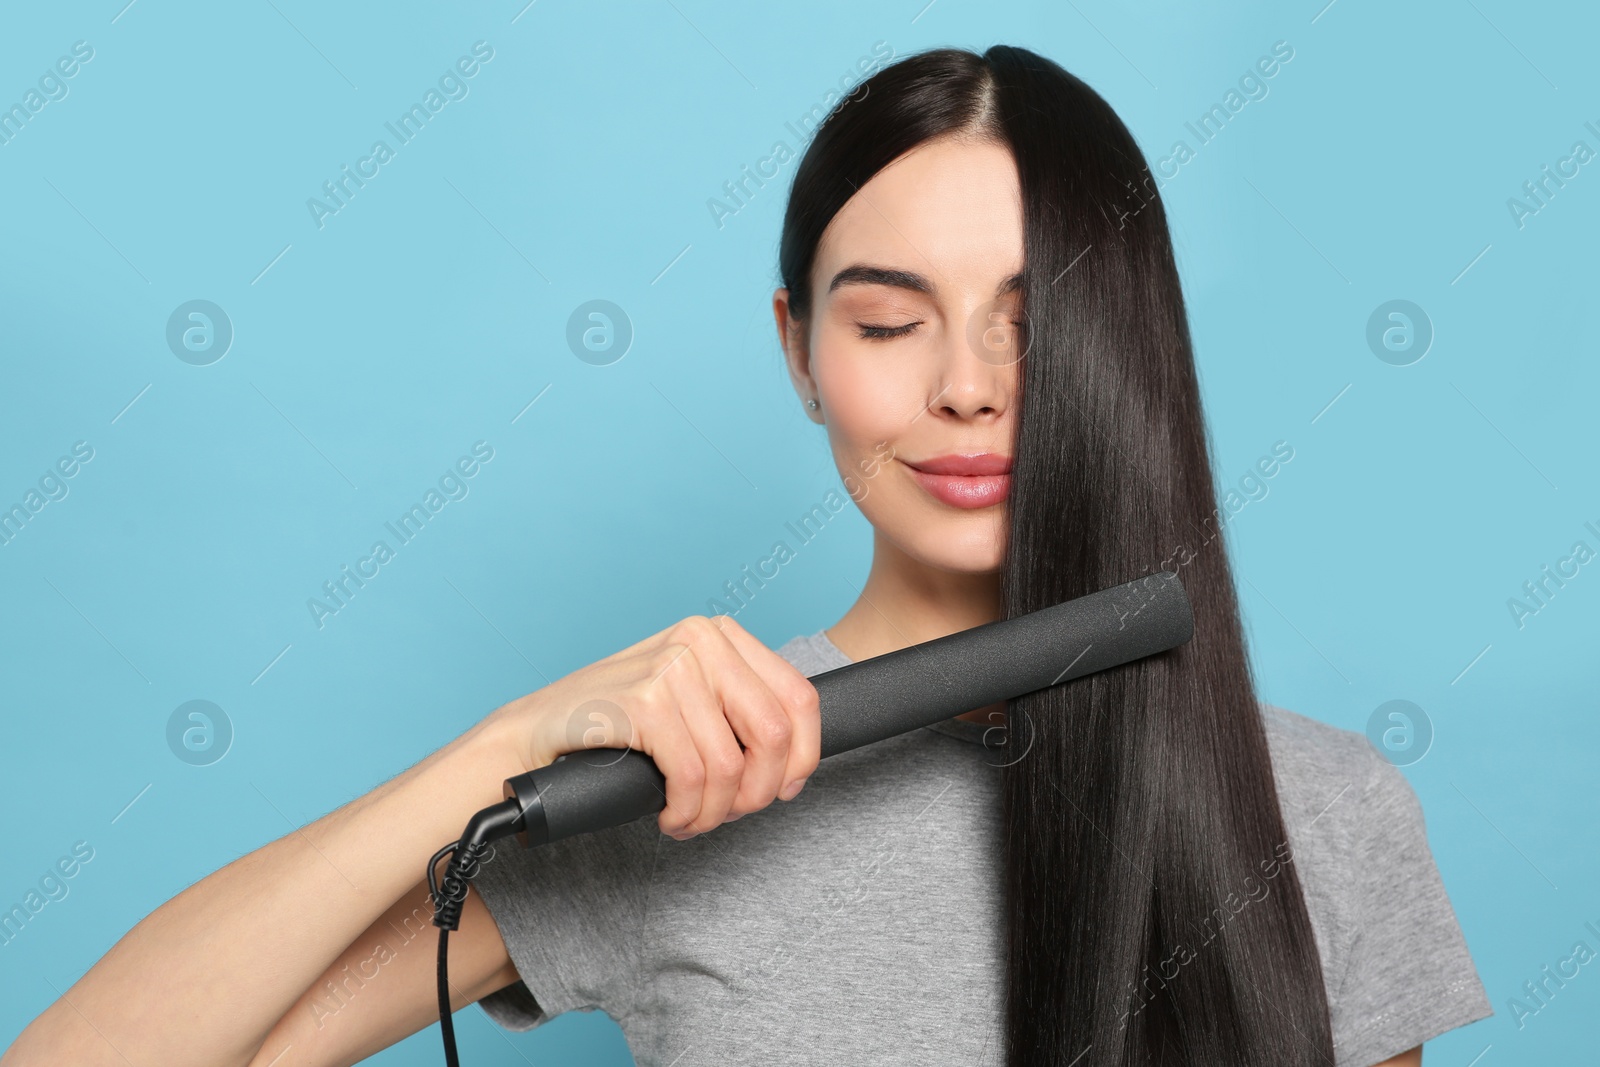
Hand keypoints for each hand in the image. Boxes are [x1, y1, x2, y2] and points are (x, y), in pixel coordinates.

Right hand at [488, 615, 820, 839]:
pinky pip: (692, 777)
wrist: (536, 732)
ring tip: (689, 819)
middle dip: (758, 792)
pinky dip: (687, 812)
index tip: (781, 790)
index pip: (801, 698)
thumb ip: (739, 713)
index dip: (802, 758)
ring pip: (731, 766)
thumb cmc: (616, 725)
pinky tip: (669, 817)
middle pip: (776, 734)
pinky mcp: (644, 700)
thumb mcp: (691, 704)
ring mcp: (672, 666)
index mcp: (721, 635)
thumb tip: (797, 761)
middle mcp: (701, 640)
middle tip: (728, 813)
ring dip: (714, 812)